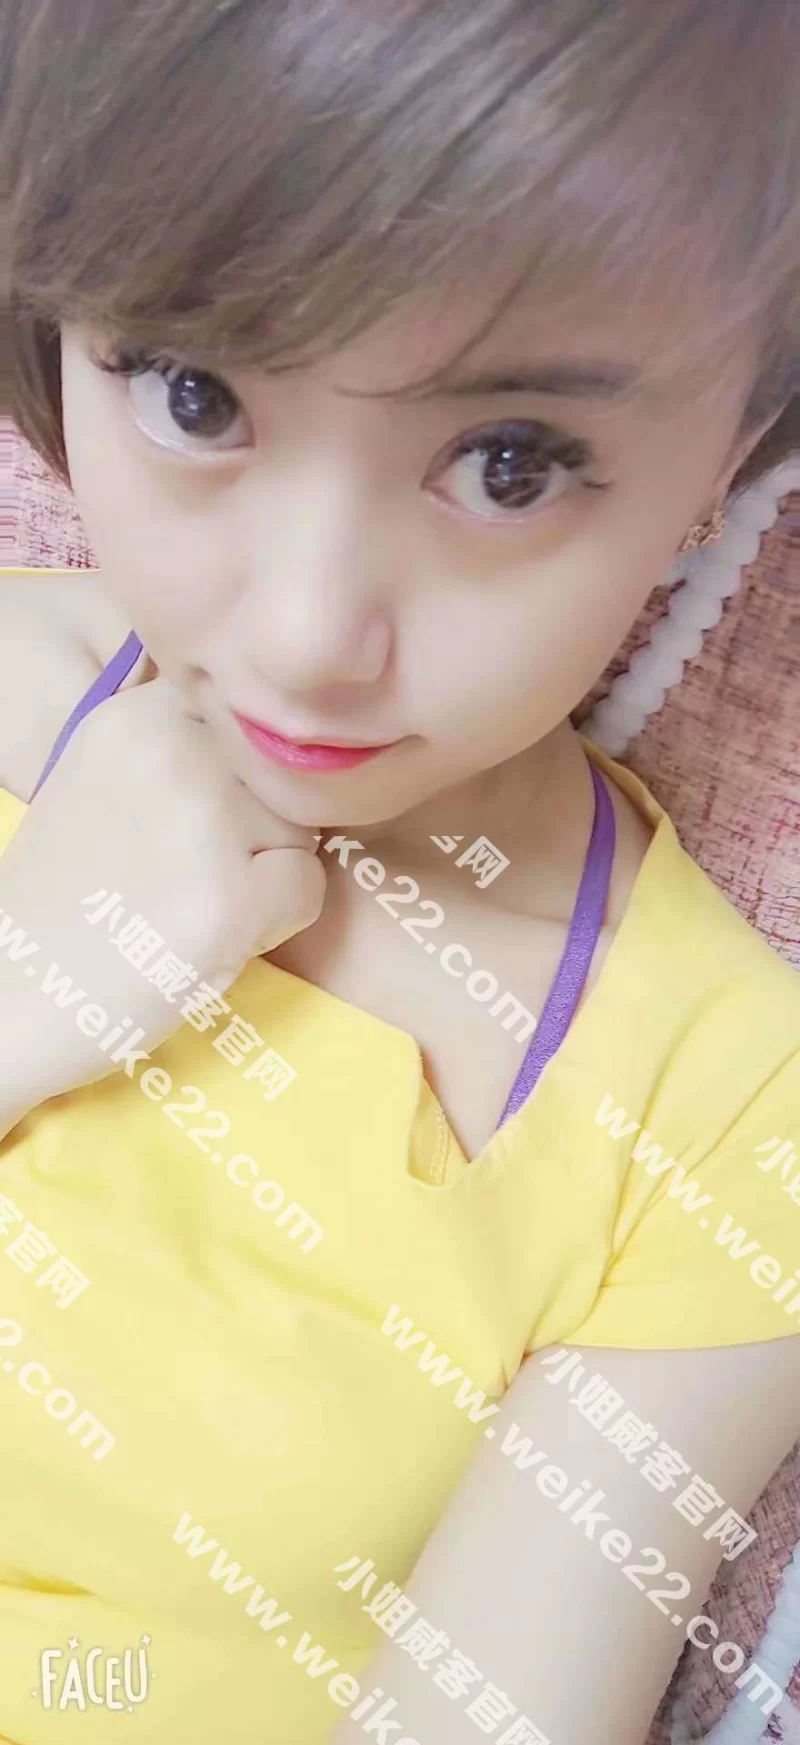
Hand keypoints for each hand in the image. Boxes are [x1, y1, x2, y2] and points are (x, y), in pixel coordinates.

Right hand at [0, 675, 325, 1098]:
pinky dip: (276, 922)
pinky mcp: (233, 896)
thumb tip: (279, 736)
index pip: (246, 724)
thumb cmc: (74, 894)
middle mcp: (174, 748)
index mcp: (139, 713)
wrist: (19, 993)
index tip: (184, 823)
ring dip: (266, 874)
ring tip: (189, 903)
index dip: (234, 781)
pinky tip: (208, 936)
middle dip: (255, 829)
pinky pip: (307, 888)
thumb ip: (182, 746)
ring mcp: (206, 819)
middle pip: (280, 778)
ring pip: (301, 832)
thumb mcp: (107, 779)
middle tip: (183, 874)